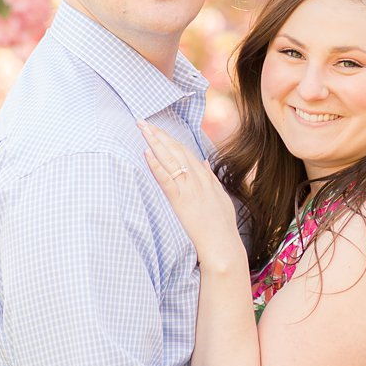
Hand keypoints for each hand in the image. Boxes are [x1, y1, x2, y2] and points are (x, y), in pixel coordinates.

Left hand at [139, 120, 248, 275]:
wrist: (223, 244)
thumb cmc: (222, 225)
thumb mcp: (221, 196)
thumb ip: (211, 178)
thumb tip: (203, 162)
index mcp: (206, 177)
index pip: (185, 151)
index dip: (170, 138)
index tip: (157, 128)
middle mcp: (198, 179)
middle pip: (176, 150)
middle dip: (159, 134)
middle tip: (143, 122)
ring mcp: (189, 189)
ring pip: (170, 159)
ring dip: (155, 142)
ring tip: (142, 129)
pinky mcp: (181, 201)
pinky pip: (166, 180)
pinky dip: (156, 165)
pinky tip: (146, 153)